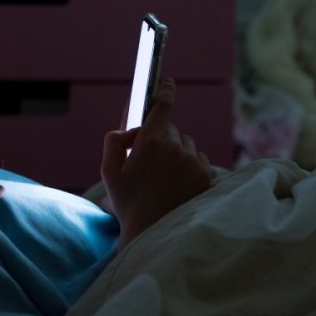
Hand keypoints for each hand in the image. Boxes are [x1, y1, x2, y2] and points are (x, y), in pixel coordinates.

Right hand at [100, 78, 212, 247]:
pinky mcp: (206, 175)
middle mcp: (175, 148)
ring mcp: (193, 162)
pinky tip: (177, 182)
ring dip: (176, 151)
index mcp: (150, 143)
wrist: (154, 234)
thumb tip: (128, 130)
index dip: (165, 91)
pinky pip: (198, 158)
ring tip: (163, 177)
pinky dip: (189, 164)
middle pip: (171, 129)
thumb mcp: (109, 172)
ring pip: (186, 143)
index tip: (168, 82)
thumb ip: (114, 141)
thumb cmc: (129, 204)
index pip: (162, 106)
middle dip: (160, 138)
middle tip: (147, 161)